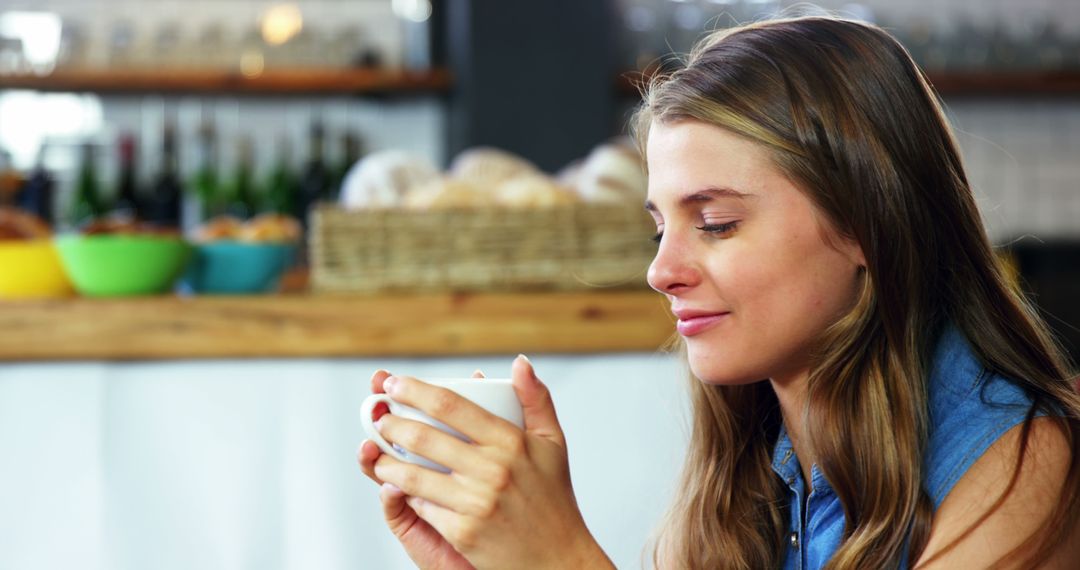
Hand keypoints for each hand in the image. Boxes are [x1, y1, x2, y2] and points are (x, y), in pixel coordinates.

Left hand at [362, 356, 611, 568]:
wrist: (558, 559)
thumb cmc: (553, 498)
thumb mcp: (553, 443)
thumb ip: (536, 400)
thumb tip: (519, 362)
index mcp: (511, 442)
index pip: (451, 405)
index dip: (415, 390)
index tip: (393, 383)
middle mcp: (493, 469)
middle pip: (423, 436)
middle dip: (390, 423)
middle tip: (379, 416)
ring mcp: (476, 502)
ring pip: (413, 474)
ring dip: (386, 461)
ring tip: (377, 452)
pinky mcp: (463, 532)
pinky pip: (422, 506)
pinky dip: (406, 494)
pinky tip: (397, 485)